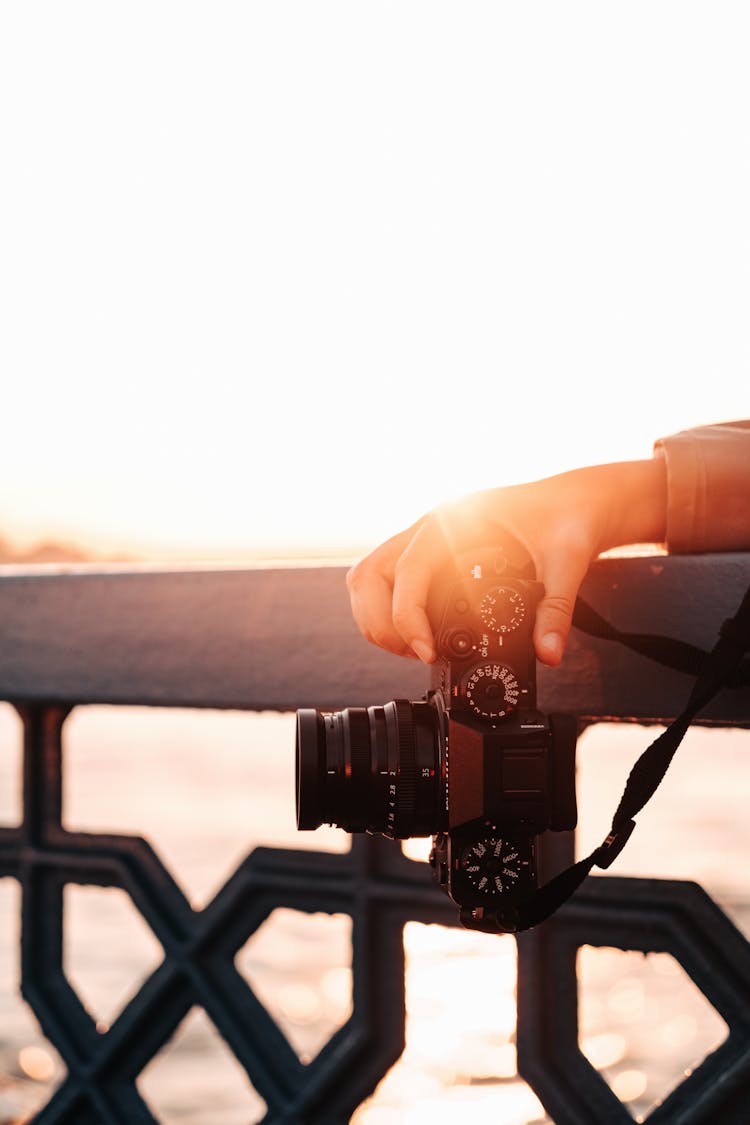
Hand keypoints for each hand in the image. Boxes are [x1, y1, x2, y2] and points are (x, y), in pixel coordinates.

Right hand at [347, 458, 665, 666]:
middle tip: (418, 655)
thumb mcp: (567, 563)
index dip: (407, 618)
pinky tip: (418, 634)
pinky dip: (389, 611)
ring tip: (415, 649)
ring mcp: (424, 538)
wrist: (576, 501)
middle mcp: (430, 527)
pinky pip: (387, 581)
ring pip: (369, 578)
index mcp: (454, 520)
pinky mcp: (428, 553)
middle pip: (369, 575)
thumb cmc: (569, 518)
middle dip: (382, 623)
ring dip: (378, 618)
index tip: (427, 654)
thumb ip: (556, 610)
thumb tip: (548, 654)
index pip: (408, 571)